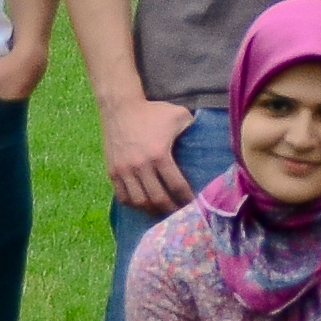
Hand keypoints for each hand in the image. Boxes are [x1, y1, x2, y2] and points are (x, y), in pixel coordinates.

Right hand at [101, 92, 196, 211]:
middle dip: (170, 209)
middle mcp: (140, 166)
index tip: (193, 204)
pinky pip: (122, 196)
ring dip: (151, 210)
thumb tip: (208, 140)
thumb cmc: (152, 111)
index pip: (176, 185)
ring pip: (138, 201)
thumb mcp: (179, 115)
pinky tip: (142, 204)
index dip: (185, 198)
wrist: (120, 107)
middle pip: (157, 198)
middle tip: (179, 213)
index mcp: (159, 154)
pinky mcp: (111, 171)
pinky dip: (133, 204)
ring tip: (161, 211)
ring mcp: (123, 170)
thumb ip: (193, 129)